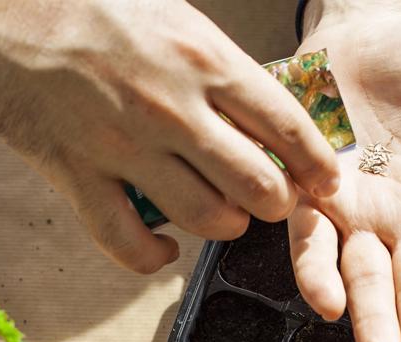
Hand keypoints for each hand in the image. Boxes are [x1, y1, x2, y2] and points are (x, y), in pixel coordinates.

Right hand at [0, 0, 339, 272]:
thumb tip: (260, 112)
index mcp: (203, 59)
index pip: (287, 126)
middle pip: (258, 186)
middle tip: (268, 199)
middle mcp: (172, 108)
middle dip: (274, 203)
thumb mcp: (172, 15)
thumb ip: (216, 67)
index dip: (317, 165)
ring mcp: (122, 146)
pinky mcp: (74, 175)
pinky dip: (152, 257)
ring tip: (219, 214)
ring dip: (222, 226)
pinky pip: (127, 244)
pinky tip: (162, 249)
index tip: (326, 183)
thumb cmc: (87, 3)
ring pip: (205, 219)